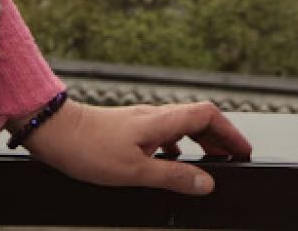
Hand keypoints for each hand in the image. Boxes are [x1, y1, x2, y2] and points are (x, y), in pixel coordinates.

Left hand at [20, 99, 251, 194]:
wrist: (54, 132)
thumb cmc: (88, 149)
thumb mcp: (134, 171)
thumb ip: (172, 177)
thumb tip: (206, 183)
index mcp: (160, 121)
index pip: (207, 115)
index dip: (230, 131)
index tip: (243, 151)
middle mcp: (154, 116)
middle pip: (198, 118)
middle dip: (220, 138)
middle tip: (233, 160)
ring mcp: (141, 122)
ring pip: (181, 126)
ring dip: (200, 141)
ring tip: (210, 162)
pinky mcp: (129, 130)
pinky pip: (163, 133)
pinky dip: (178, 146)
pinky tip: (172, 163)